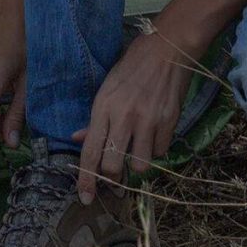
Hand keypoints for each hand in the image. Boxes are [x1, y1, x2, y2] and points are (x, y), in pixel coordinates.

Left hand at [72, 28, 193, 201]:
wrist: (167, 48)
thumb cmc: (132, 67)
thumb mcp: (107, 88)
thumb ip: (94, 119)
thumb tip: (78, 140)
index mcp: (103, 107)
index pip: (90, 152)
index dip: (86, 179)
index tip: (86, 198)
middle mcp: (124, 117)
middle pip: (114, 166)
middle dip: (114, 177)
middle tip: (115, 174)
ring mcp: (148, 121)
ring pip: (140, 166)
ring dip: (138, 164)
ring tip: (138, 149)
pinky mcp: (169, 122)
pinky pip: (161, 152)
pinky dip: (156, 149)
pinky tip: (154, 133)